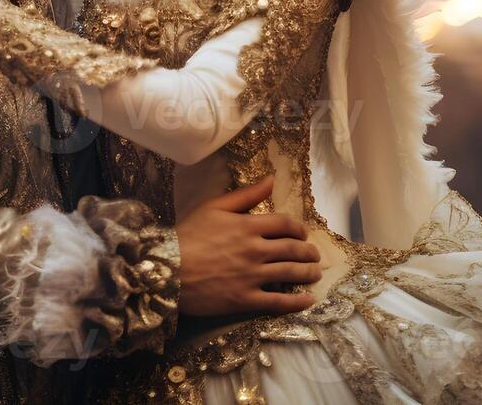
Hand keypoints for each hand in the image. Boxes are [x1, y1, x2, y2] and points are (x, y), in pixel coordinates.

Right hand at [177, 176, 322, 316]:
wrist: (166, 268)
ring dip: (308, 273)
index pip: (284, 224)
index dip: (298, 229)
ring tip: (315, 274)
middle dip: (308, 252)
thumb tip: (271, 179)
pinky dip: (297, 302)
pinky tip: (309, 300)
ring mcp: (251, 276)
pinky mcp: (245, 299)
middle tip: (314, 255)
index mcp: (248, 225)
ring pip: (290, 274)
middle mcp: (255, 250)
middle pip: (292, 249)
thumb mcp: (214, 207)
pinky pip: (278, 302)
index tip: (303, 234)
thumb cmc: (187, 235)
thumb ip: (245, 194)